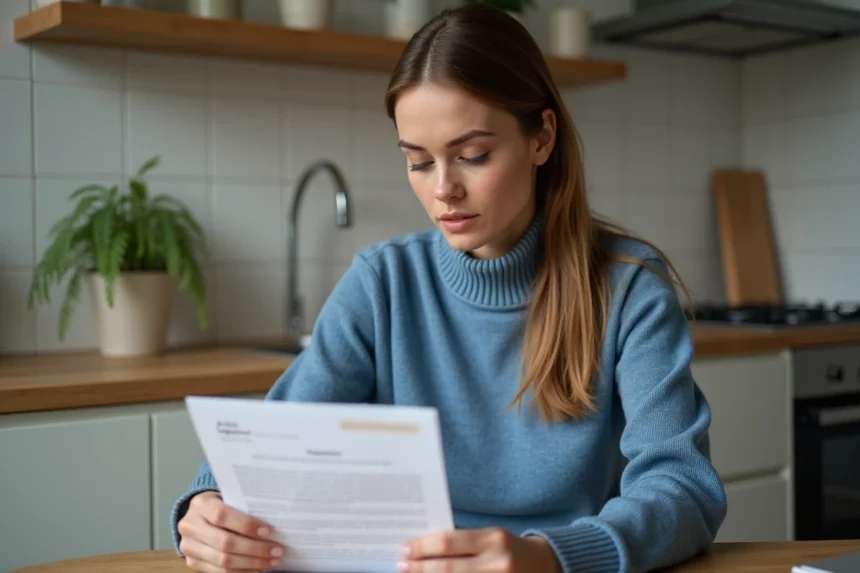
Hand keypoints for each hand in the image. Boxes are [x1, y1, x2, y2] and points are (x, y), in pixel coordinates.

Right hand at [177, 491, 286, 572]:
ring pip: (223, 561)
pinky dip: (242, 572)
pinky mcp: (192, 562)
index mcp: (201, 505)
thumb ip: (243, 508)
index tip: (268, 532)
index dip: (246, 525)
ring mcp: (189, 547)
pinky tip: (257, 568)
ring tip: (272, 561)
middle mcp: (190, 526)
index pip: (222, 515)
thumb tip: (273, 524)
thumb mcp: (227, 498)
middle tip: (277, 551)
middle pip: (225, 542)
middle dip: (255, 549)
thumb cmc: (220, 505)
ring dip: (252, 563)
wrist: (195, 516)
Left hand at [397, 527, 561, 572]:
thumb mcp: (489, 538)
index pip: (449, 543)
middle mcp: (498, 562)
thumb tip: (423, 549)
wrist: (545, 565)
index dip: (423, 547)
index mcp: (493, 539)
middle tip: (400, 566)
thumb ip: (462, 543)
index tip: (405, 549)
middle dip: (420, 568)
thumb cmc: (507, 548)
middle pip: (448, 568)